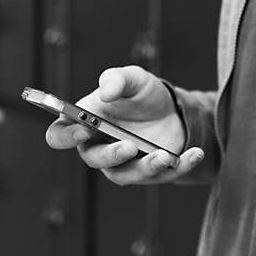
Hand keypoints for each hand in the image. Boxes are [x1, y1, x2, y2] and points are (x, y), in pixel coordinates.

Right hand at [45, 65, 203, 184]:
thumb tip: (105, 93)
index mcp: (84, 124)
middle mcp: (100, 148)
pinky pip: (163, 176)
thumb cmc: (141, 94)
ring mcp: (125, 164)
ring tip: (163, 155)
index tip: (83, 129)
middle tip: (128, 145)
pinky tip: (195, 153)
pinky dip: (180, 166)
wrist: (172, 109)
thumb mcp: (133, 79)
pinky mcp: (151, 173)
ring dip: (146, 167)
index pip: (60, 136)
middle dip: (111, 155)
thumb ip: (116, 79)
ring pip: (127, 176)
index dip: (66, 136)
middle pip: (94, 160)